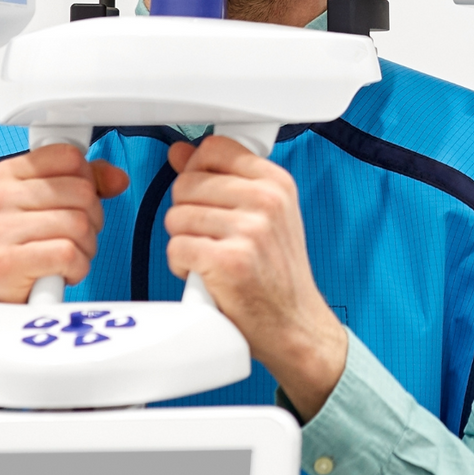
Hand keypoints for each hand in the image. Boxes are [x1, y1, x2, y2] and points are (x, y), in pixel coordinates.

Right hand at [0, 145, 128, 302]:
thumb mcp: (49, 207)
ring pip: (79, 224)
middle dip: (91, 220)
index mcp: (4, 174)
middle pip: (81, 192)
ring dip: (85, 248)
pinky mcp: (4, 263)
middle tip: (74, 238)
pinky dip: (77, 268)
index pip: (69, 158)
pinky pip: (68, 254)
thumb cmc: (23, 250)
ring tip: (66, 257)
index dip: (87, 182)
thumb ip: (85, 183)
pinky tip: (61, 273)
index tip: (76, 203)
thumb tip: (117, 178)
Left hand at [164, 135, 347, 417]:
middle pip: (187, 184)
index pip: (213, 149)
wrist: (296, 325)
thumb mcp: (265, 215)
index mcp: (276, 183)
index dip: (197, 171)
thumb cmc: (278, 273)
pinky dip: (182, 265)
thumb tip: (180, 153)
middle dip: (188, 213)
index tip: (204, 194)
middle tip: (212, 237)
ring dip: (184, 242)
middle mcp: (266, 202)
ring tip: (211, 257)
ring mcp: (249, 231)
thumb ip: (223, 178)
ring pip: (176, 217)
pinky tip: (205, 275)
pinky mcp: (228, 261)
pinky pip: (176, 247)